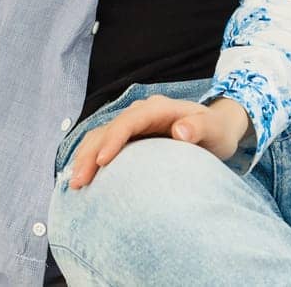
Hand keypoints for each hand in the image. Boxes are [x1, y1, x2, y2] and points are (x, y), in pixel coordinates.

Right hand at [66, 94, 249, 189]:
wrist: (216, 129)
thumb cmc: (216, 131)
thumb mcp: (215, 130)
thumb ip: (199, 128)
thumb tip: (179, 130)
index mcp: (158, 108)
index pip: (129, 121)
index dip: (113, 139)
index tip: (101, 161)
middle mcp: (141, 113)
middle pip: (108, 129)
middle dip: (90, 154)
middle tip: (78, 181)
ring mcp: (133, 124)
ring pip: (101, 136)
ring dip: (85, 157)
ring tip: (74, 183)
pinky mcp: (130, 138)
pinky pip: (105, 144)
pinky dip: (90, 159)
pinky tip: (83, 178)